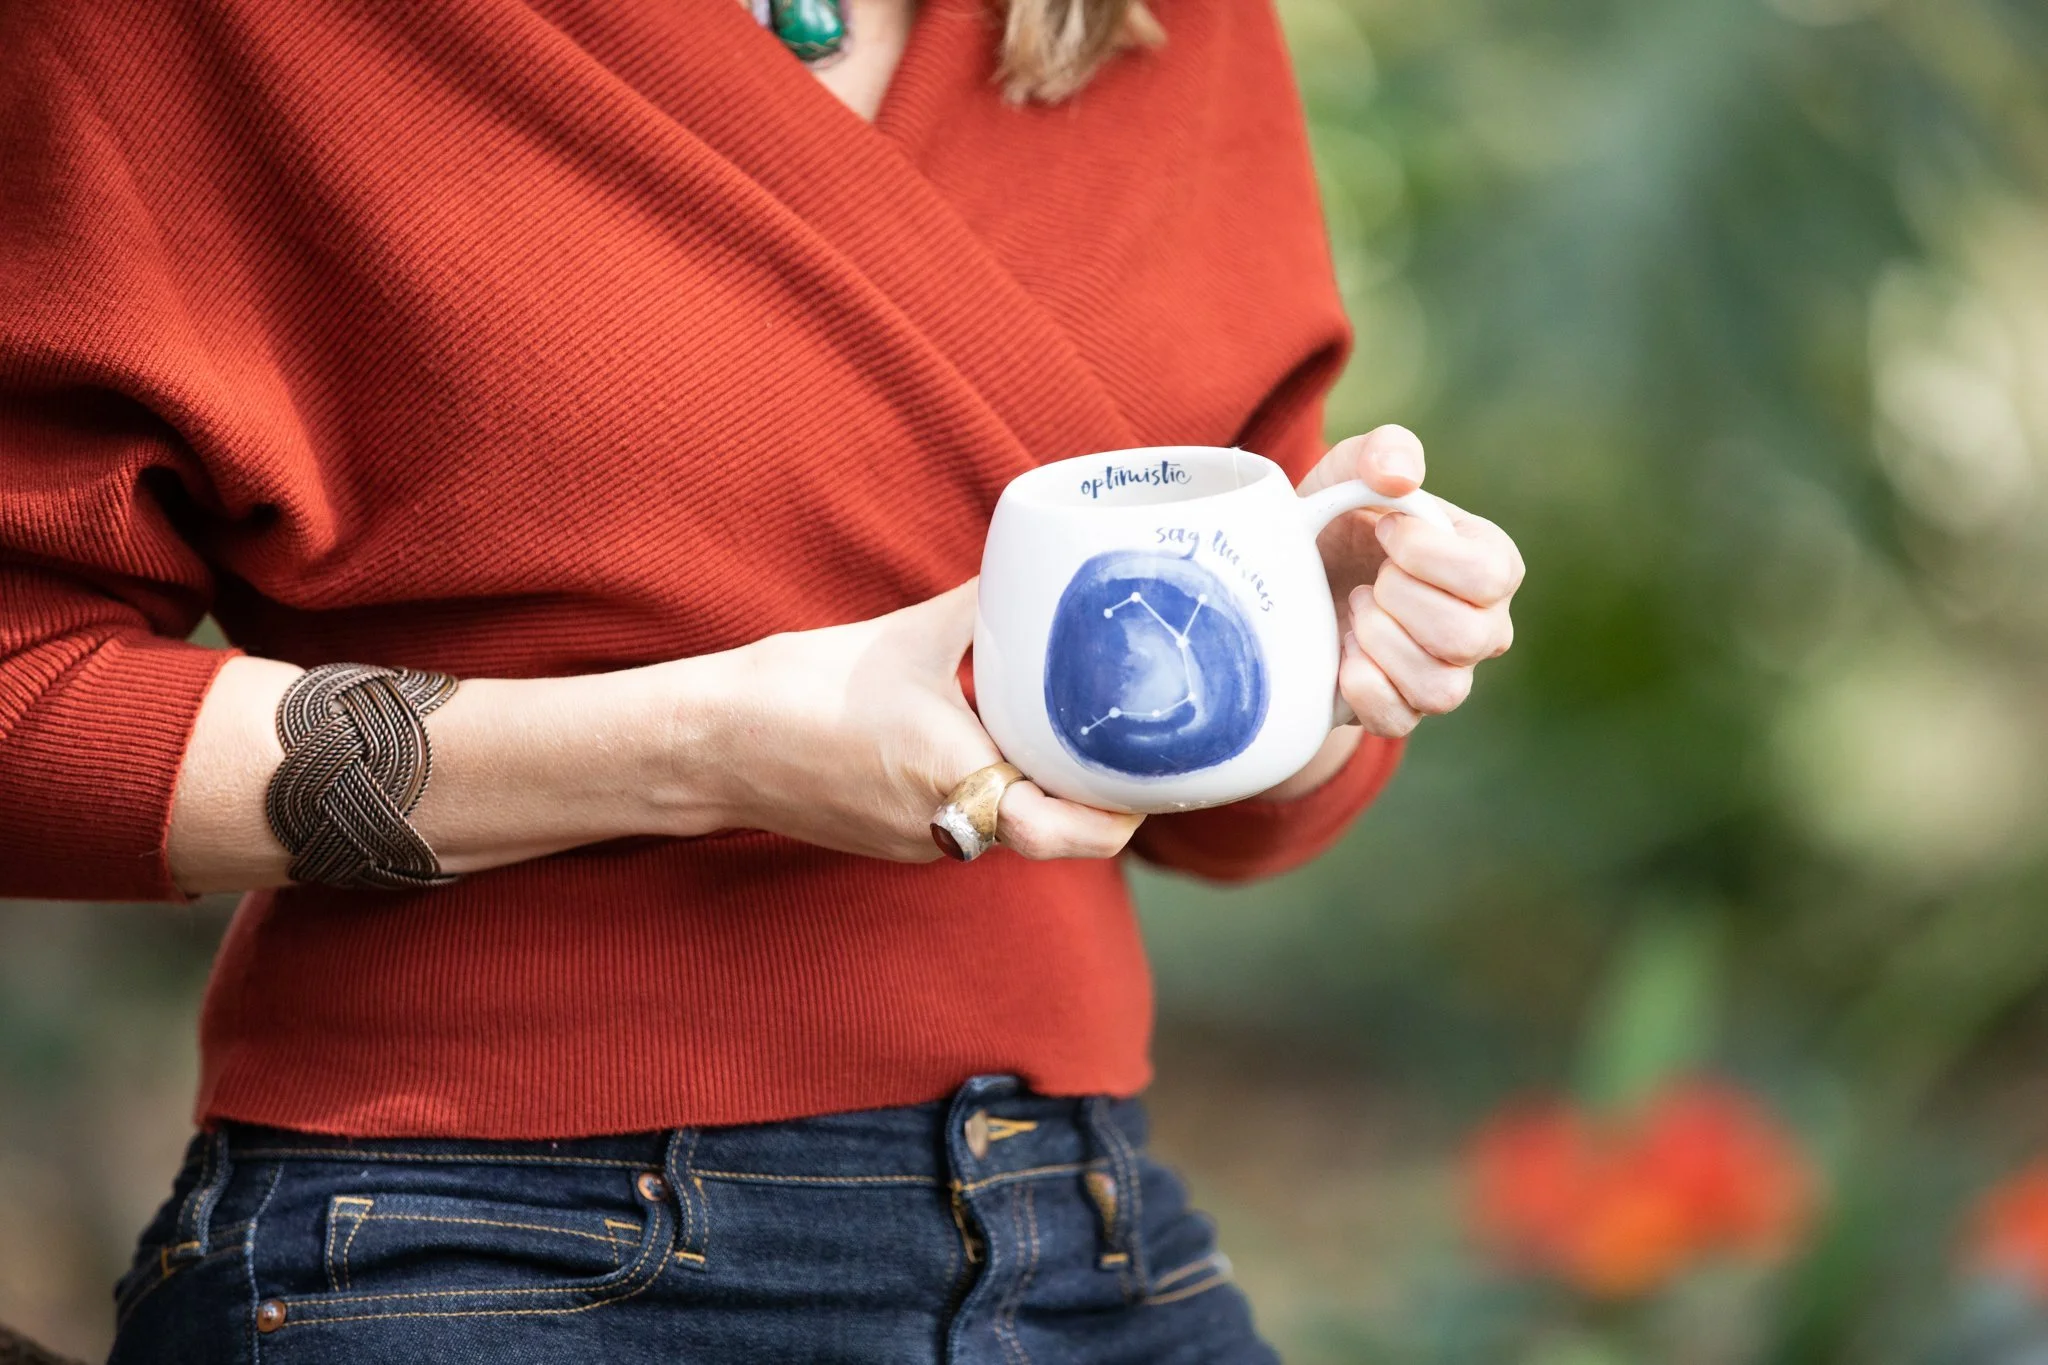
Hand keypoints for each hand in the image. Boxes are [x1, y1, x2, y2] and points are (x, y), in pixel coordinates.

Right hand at [696, 580, 1143, 861]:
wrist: (711, 741)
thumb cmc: (801, 687)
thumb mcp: (908, 634)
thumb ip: (982, 605)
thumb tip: (1036, 562)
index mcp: (958, 777)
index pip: (1073, 831)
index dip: (1122, 811)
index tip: (1154, 778)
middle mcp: (947, 827)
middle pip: (1054, 832)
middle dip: (1092, 796)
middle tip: (1129, 750)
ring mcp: (919, 844)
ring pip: (1010, 828)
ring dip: (1040, 792)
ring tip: (1071, 741)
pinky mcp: (895, 842)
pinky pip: (968, 824)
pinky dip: (993, 793)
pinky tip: (996, 751)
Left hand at [1301, 425, 1522, 737]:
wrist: (1289, 582)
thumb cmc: (1336, 522)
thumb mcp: (1349, 472)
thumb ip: (1382, 450)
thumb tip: (1400, 477)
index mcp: (1489, 564)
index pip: (1491, 575)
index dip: (1425, 553)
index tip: (1382, 530)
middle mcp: (1483, 627)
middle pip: (1468, 636)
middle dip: (1400, 598)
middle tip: (1369, 577)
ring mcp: (1446, 676)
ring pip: (1442, 689)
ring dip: (1381, 642)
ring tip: (1355, 610)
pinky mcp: (1402, 713)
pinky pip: (1399, 722)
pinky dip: (1363, 687)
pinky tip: (1341, 654)